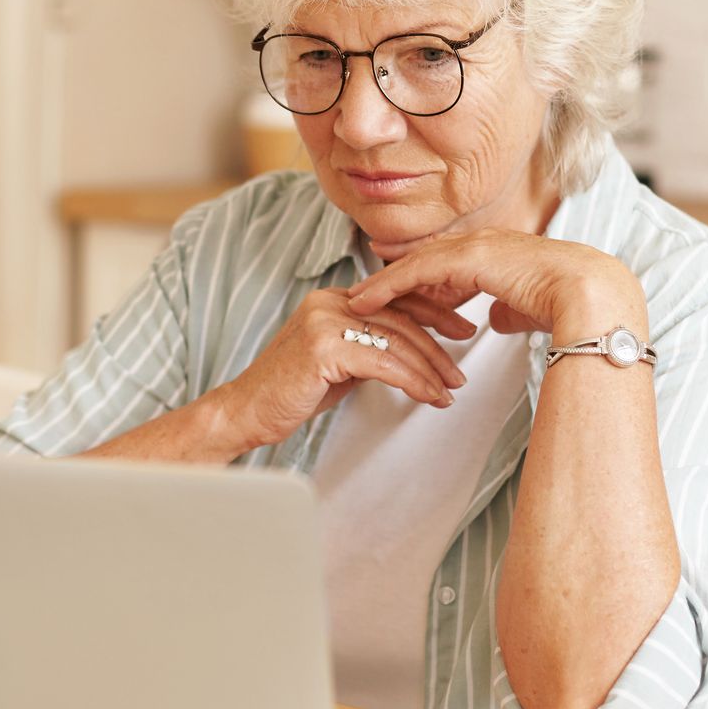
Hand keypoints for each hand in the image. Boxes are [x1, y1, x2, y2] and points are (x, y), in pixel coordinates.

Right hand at [215, 286, 473, 451]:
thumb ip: (370, 348)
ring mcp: (324, 320)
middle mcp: (329, 301)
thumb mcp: (339, 363)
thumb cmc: (290, 392)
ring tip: (449, 390)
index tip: (461, 329)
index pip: (395, 297)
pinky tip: (428, 395)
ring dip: (430, 369)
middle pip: (401, 317)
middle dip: (439, 344)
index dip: (434, 312)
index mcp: (333, 299)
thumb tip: (410, 353)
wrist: (246, 412)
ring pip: (396, 340)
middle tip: (460, 371)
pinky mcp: (323, 346)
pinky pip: (384, 362)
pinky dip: (413, 381)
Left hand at [346, 229, 643, 339]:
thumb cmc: (570, 306)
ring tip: (356, 296)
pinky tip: (367, 300)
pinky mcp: (466, 260)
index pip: (454, 257)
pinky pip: (416, 273)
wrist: (589, 295)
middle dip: (396, 261)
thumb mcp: (530, 308)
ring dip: (384, 279)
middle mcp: (486, 243)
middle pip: (429, 253)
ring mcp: (475, 247)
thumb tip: (495, 319)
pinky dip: (388, 286)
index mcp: (502, 253)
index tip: (401, 271)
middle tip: (365, 273)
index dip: (424, 264)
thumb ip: (509, 310)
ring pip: (417, 261)